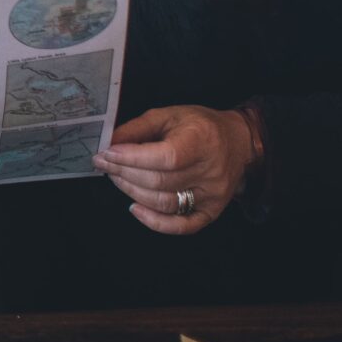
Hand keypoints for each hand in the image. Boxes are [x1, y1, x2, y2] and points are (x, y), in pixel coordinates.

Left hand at [96, 107, 257, 234]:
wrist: (237, 142)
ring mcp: (212, 195)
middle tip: (104, 165)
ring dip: (132, 192)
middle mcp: (210, 171)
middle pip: (159, 181)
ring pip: (165, 203)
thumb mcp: (168, 115)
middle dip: (124, 174)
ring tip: (116, 178)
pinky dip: (155, 222)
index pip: (165, 157)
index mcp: (201, 141)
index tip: (107, 154)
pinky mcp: (212, 211)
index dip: (132, 158)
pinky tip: (136, 208)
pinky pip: (182, 226)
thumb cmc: (199, 126)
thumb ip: (138, 128)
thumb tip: (110, 143)